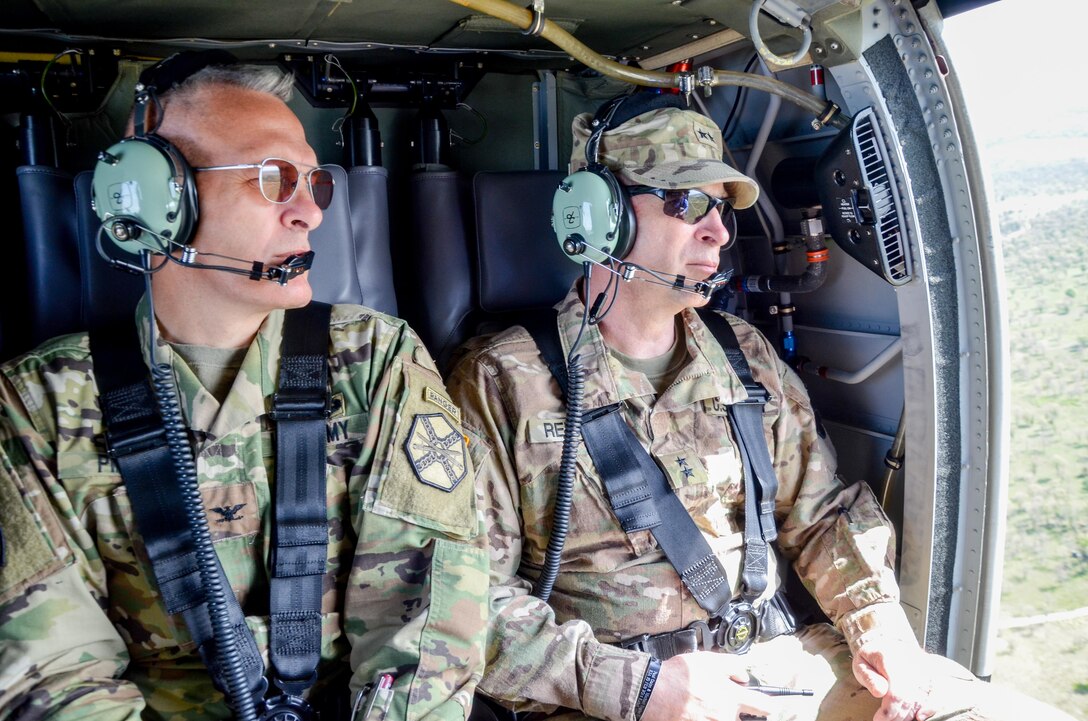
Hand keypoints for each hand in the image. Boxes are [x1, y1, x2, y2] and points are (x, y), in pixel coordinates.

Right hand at [640, 652, 777, 720]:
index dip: (768, 704)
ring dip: (720, 715)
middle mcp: (726, 716)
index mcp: (732, 697)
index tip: (768, 704)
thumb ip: (733, 666)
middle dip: (736, 710)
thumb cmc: (680, 675)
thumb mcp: (709, 660)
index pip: (764, 706)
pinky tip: (696, 710)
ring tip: (704, 703)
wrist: (654, 692)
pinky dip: (706, 717)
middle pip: (742, 718)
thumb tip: (744, 676)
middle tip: (718, 698)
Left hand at [851, 637, 936, 720]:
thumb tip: (880, 692)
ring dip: (908, 714)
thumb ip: (869, 677)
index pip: (896, 691)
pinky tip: (920, 717)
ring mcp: (923, 670)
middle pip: (909, 699)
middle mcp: (912, 664)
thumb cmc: (871, 656)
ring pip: (921, 699)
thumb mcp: (861, 663)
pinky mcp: (930, 676)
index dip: (889, 710)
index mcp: (891, 659)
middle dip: (897, 715)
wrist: (885, 642)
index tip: (878, 719)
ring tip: (894, 718)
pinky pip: (936, 694)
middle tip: (883, 720)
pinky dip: (930, 708)